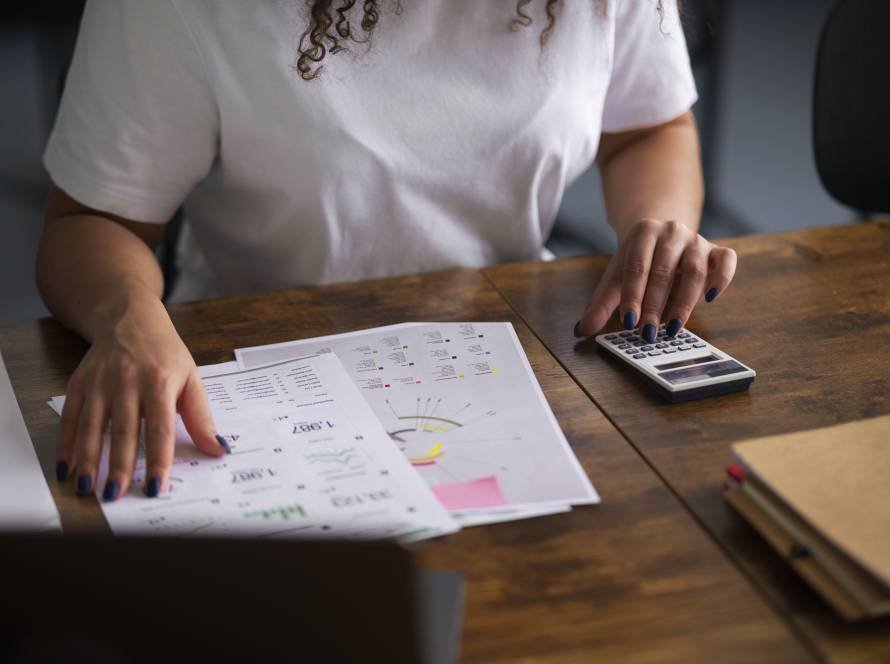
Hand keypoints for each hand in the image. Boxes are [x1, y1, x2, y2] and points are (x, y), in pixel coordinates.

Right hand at [56, 297, 226, 500]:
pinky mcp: (79, 384)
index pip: (160, 428)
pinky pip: (70, 418)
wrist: (130, 319)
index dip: (158, 459)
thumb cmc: (165, 354)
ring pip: (91, 427)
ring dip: (88, 460)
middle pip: (123, 430)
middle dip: (118, 465)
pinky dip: (65, 444)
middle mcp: (128, 382)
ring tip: (87, 489)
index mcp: (160, 382)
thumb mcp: (191, 378)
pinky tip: (65, 469)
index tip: (155, 487)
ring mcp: (100, 383)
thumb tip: (218, 449)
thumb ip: (202, 417)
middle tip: (116, 496)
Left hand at [575, 218, 736, 341]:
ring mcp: (697, 240)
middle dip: (654, 305)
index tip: (628, 322)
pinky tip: (710, 299)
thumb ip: (600, 304)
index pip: (637, 267)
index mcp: (643, 232)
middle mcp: (672, 232)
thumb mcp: (616, 277)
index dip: (633, 296)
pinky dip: (722, 279)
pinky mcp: (718, 251)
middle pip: (663, 271)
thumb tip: (580, 330)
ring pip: (694, 271)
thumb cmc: (637, 259)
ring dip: (684, 302)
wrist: (662, 233)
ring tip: (672, 328)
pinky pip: (727, 262)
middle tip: (647, 333)